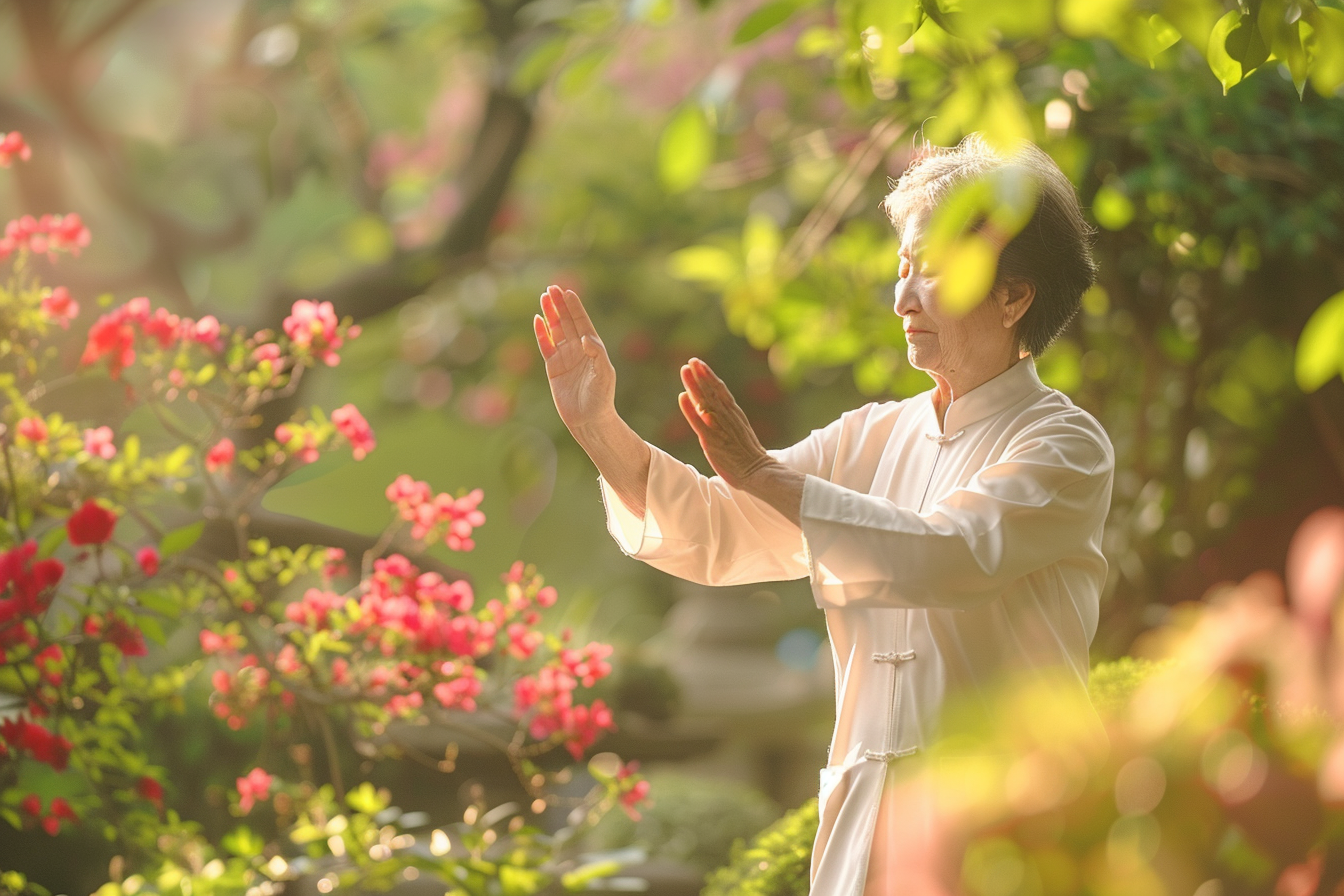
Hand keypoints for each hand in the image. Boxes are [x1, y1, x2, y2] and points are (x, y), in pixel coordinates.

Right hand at [534, 285, 615, 431]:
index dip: (574, 307)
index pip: (582, 322)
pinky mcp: (553, 368)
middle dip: (559, 305)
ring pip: (555, 331)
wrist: (588, 419)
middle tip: (551, 288)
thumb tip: (586, 338)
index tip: (567, 292)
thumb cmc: (601, 397)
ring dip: (550, 314)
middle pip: (567, 322)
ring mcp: (565, 357)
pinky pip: (545, 346)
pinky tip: (537, 320)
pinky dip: (541, 334)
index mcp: (592, 347)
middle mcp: (578, 349)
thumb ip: (597, 354)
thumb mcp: (604, 374)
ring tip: (544, 298)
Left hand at [679, 358, 776, 490]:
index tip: (699, 364)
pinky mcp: (712, 441)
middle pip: (712, 392)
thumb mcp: (740, 433)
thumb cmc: (748, 456)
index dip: (709, 376)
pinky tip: (682, 397)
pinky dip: (690, 409)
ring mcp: (719, 428)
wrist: (758, 472)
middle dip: (701, 375)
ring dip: (694, 385)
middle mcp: (728, 417)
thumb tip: (716, 415)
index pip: (721, 391)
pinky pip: (699, 423)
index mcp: (735, 414)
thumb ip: (729, 421)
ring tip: (685, 370)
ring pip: (705, 402)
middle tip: (691, 360)